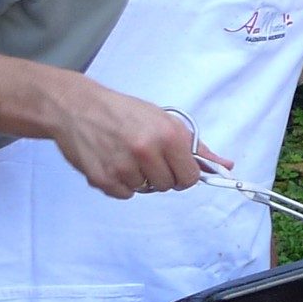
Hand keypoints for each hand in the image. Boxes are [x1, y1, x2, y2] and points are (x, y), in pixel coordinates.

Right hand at [48, 81, 230, 198]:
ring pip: (145, 190)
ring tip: (127, 156)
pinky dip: (121, 184)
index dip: (185, 174)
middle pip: (168, 186)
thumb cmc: (123, 111)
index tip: (176, 167)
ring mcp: (123, 166)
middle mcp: (147, 150)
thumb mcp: (164, 120)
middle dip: (162, 176)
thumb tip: (225, 165)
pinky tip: (114, 162)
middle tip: (148, 158)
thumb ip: (196, 147)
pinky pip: (124, 194)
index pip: (191, 177)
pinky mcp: (102, 178)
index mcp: (168, 135)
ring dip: (139, 178)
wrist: (77, 107)